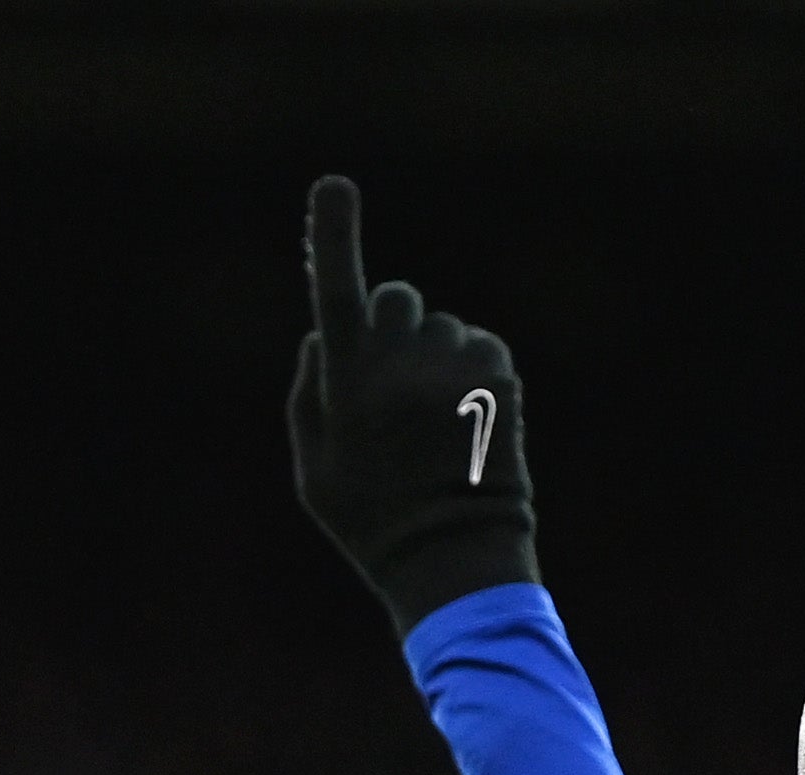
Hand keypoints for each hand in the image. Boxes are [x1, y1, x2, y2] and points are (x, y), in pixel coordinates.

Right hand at [287, 174, 538, 635]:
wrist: (454, 558)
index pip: (337, 293)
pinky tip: (469, 425)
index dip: (334, 235)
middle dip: (393, 325)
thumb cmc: (372, 524)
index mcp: (348, 386)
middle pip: (395, 297)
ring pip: (441, 327)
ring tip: (437, 426)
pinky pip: (480, 347)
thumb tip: (320, 333)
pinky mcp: (497, 375)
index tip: (333, 185)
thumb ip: (307, 396)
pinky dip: (474, 376)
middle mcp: (401, 366)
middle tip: (395, 386)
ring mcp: (452, 369)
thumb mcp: (313, 473)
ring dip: (436, 359)